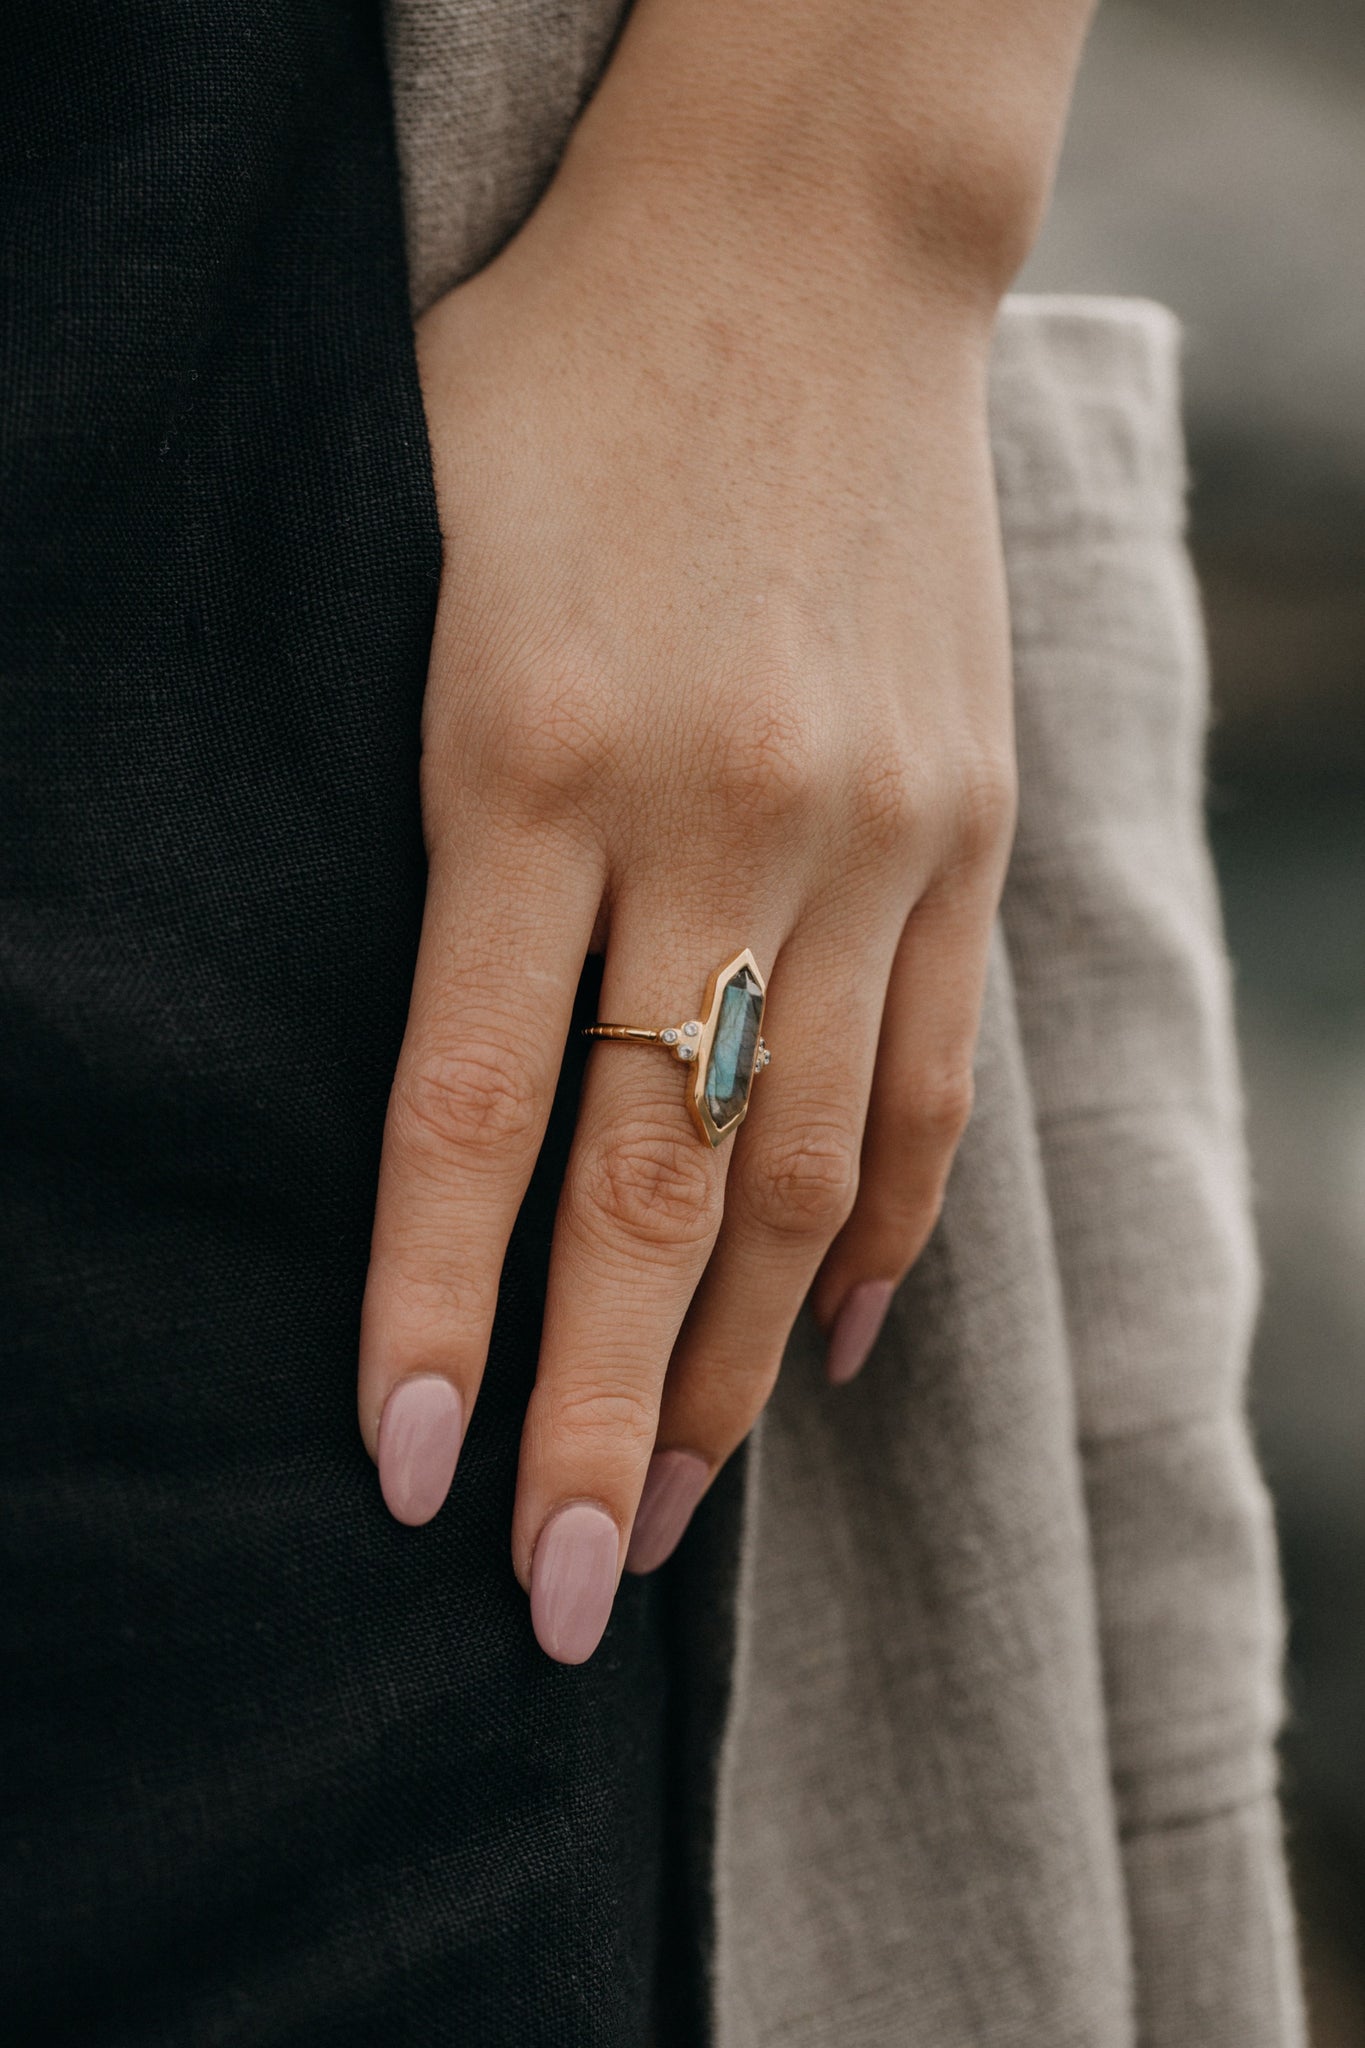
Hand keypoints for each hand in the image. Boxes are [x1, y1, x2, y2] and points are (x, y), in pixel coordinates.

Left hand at [356, 145, 1017, 1663]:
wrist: (798, 247)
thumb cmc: (564, 397)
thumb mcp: (421, 576)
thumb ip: (420, 826)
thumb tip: (427, 1087)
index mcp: (527, 752)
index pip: (470, 1107)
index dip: (436, 1310)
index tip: (413, 1479)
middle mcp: (716, 816)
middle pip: (654, 1186)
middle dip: (606, 1414)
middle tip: (566, 1598)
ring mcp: (867, 831)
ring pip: (805, 1167)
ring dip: (738, 1362)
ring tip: (680, 1508)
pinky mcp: (961, 824)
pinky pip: (933, 1075)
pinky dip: (885, 1230)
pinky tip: (833, 1341)